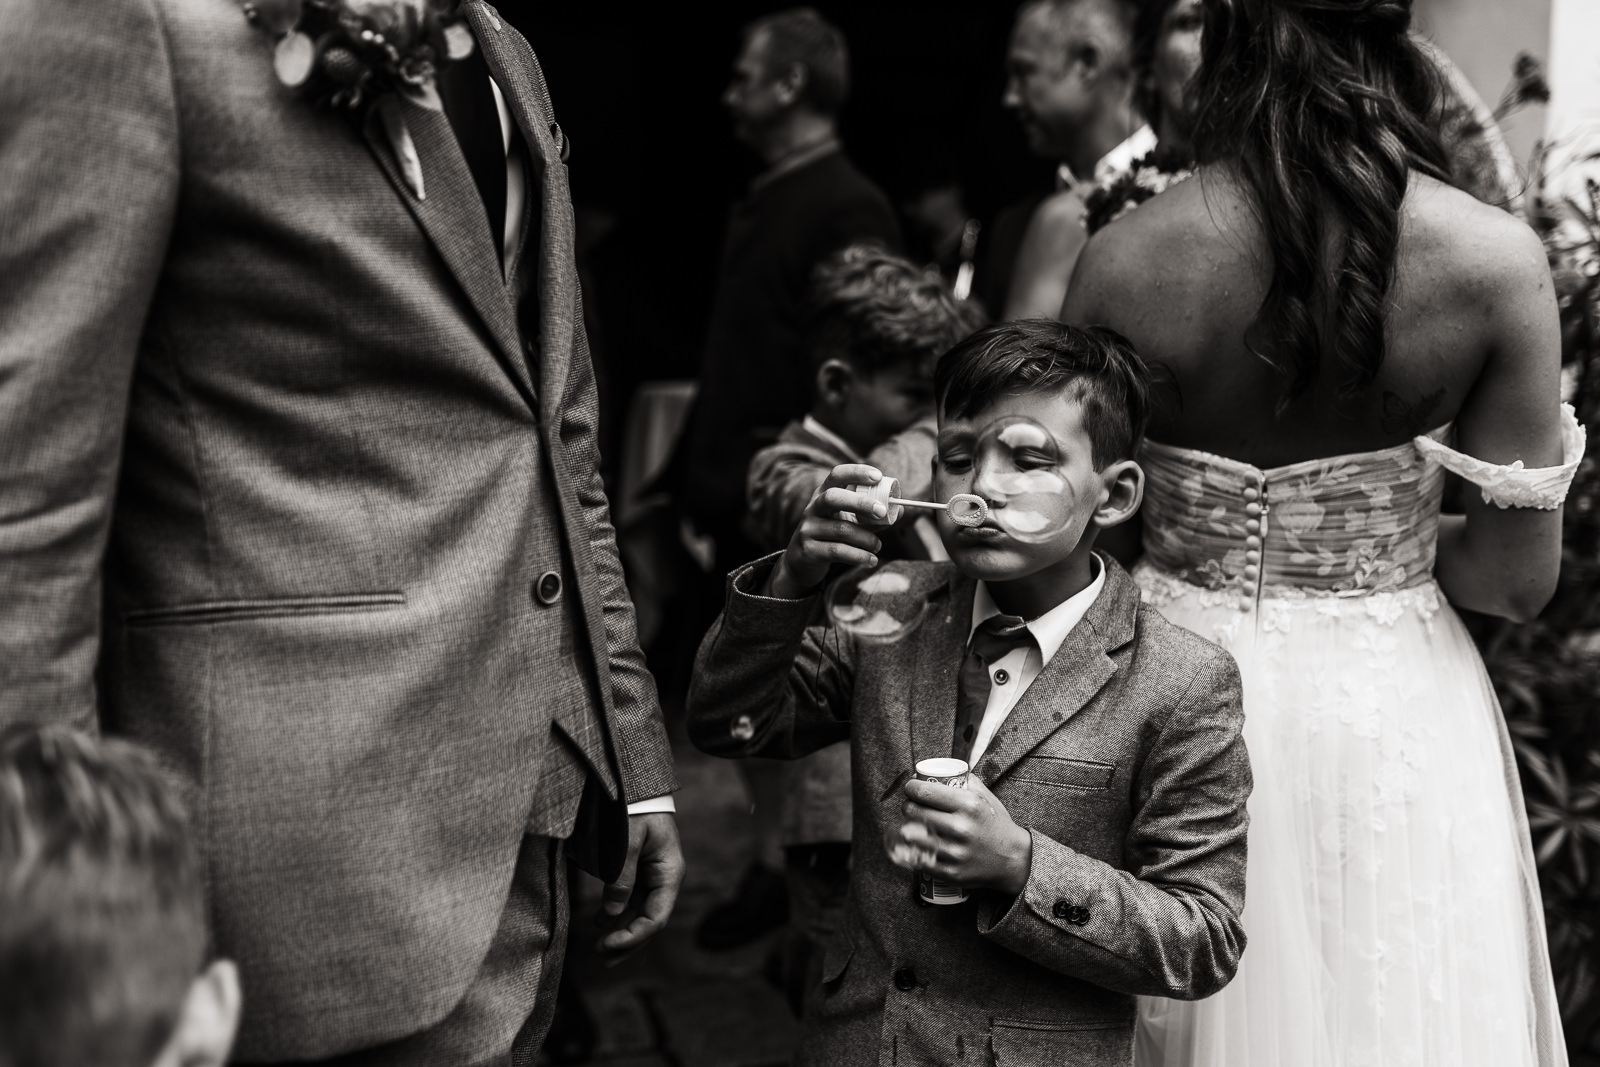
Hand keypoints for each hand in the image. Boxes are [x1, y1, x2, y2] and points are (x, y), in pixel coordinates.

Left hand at [597, 812, 683, 961]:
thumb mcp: (627, 840)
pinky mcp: (642, 870)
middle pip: (650, 921)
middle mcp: (666, 878)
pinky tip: (599, 924)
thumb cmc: (636, 808)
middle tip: (602, 960)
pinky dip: (616, 914)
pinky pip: (632, 899)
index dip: (632, 936)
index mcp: (670, 872)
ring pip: (641, 913)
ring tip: (600, 950)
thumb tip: (611, 914)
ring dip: (622, 932)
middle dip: (628, 943)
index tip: (606, 945)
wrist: (640, 786)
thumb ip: (621, 877)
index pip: (656, 917)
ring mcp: (655, 875)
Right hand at [769, 463, 888, 598]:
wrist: (802, 561)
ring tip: (878, 546)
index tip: (878, 476)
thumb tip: (900, 511)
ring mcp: (808, 529)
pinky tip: (871, 560)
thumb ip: (872, 516)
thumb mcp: (848, 521)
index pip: (836, 475)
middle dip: (860, 503)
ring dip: (866, 538)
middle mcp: (813, 508)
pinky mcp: (809, 550)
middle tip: (882, 512)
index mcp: (823, 494)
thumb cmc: (831, 535)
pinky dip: (859, 556)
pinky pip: (837, 551)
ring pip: (840, 529)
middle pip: (833, 498)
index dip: (857, 472)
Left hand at [885, 775, 1032, 896]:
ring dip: (908, 828)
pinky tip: (915, 844)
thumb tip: (937, 771)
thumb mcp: (985, 798)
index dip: (911, 787)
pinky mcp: (950, 872)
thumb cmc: (996, 825)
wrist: (1013, 860)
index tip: (910, 787)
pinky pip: (919, 859)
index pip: (925, 791)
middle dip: (908, 806)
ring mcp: (954, 852)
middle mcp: (961, 828)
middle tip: (910, 805)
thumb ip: (965, 780)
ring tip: (912, 824)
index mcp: (969, 805)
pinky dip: (913, 851)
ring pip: (912, 836)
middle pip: (915, 812)